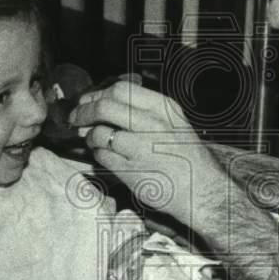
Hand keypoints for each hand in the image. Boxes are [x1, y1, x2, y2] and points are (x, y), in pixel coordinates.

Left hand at [69, 82, 227, 232]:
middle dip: (84, 111)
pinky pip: (102, 156)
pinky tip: (105, 156)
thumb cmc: (187, 157)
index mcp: (164, 108)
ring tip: (92, 140)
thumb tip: (104, 102)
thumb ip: (144, 111)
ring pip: (99, 133)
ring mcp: (141, 148)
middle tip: (76, 118)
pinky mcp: (132, 170)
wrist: (201, 190)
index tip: (88, 100)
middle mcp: (152, 124)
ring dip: (89, 136)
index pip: (121, 89)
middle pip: (104, 107)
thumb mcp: (174, 123)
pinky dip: (98, 154)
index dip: (98, 94)